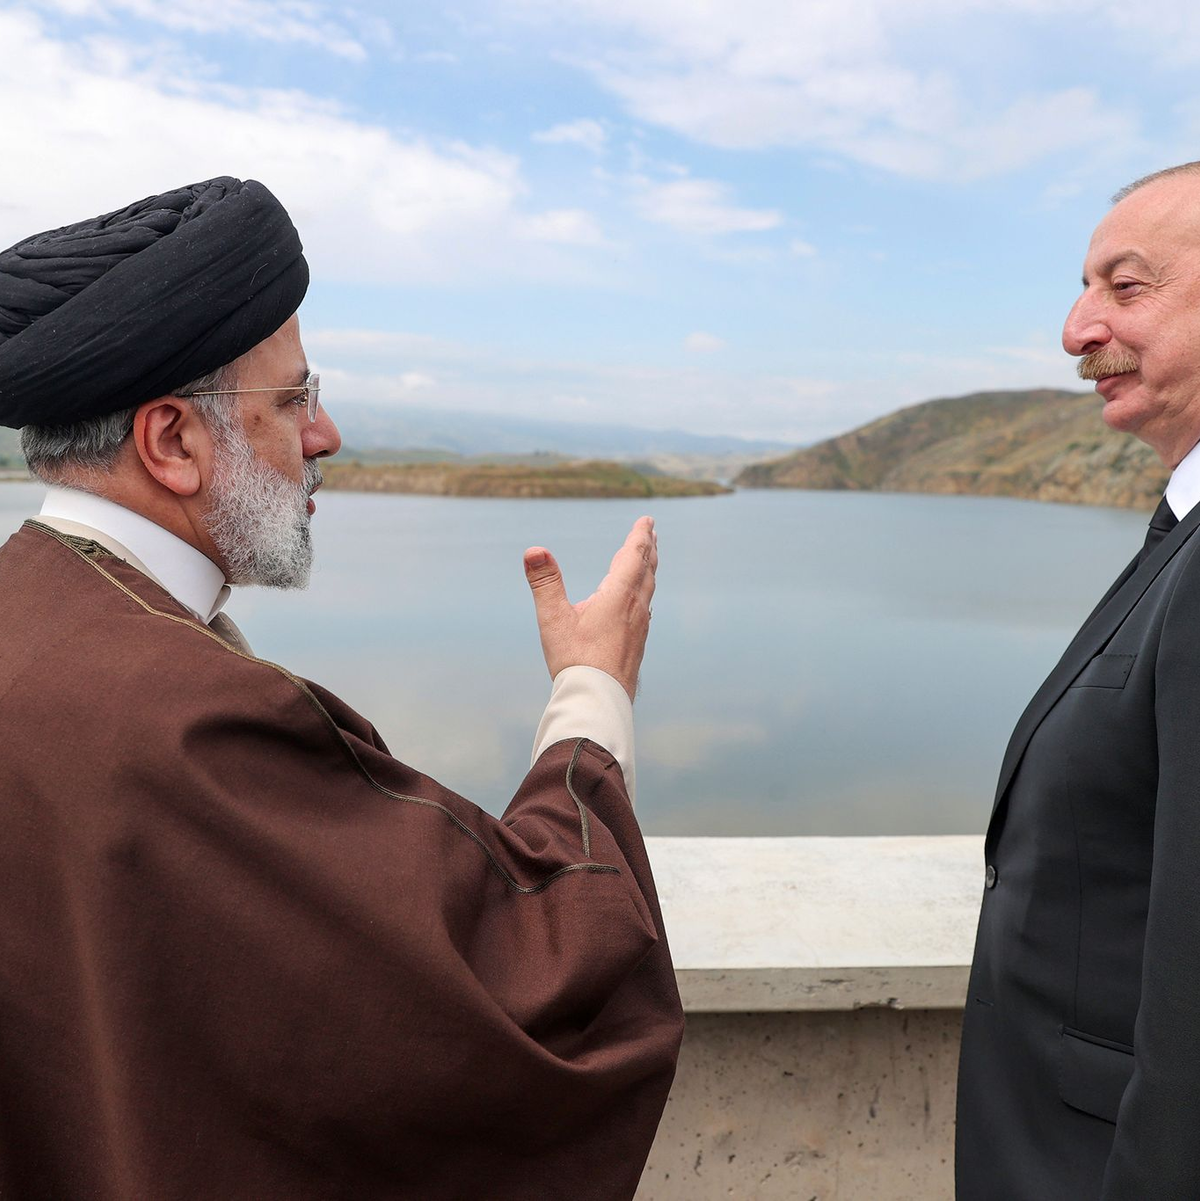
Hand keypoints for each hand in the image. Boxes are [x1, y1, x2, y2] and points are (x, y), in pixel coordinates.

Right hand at [523, 516, 656, 702]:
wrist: (599, 701)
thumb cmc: (576, 661)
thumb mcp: (554, 619)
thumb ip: (545, 583)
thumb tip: (534, 551)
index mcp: (619, 596)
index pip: (634, 556)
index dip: (640, 536)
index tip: (647, 521)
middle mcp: (635, 608)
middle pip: (646, 570)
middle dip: (648, 548)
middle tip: (651, 532)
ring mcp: (639, 628)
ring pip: (648, 590)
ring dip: (649, 569)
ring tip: (648, 560)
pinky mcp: (637, 644)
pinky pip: (645, 608)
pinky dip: (644, 592)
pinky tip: (640, 603)